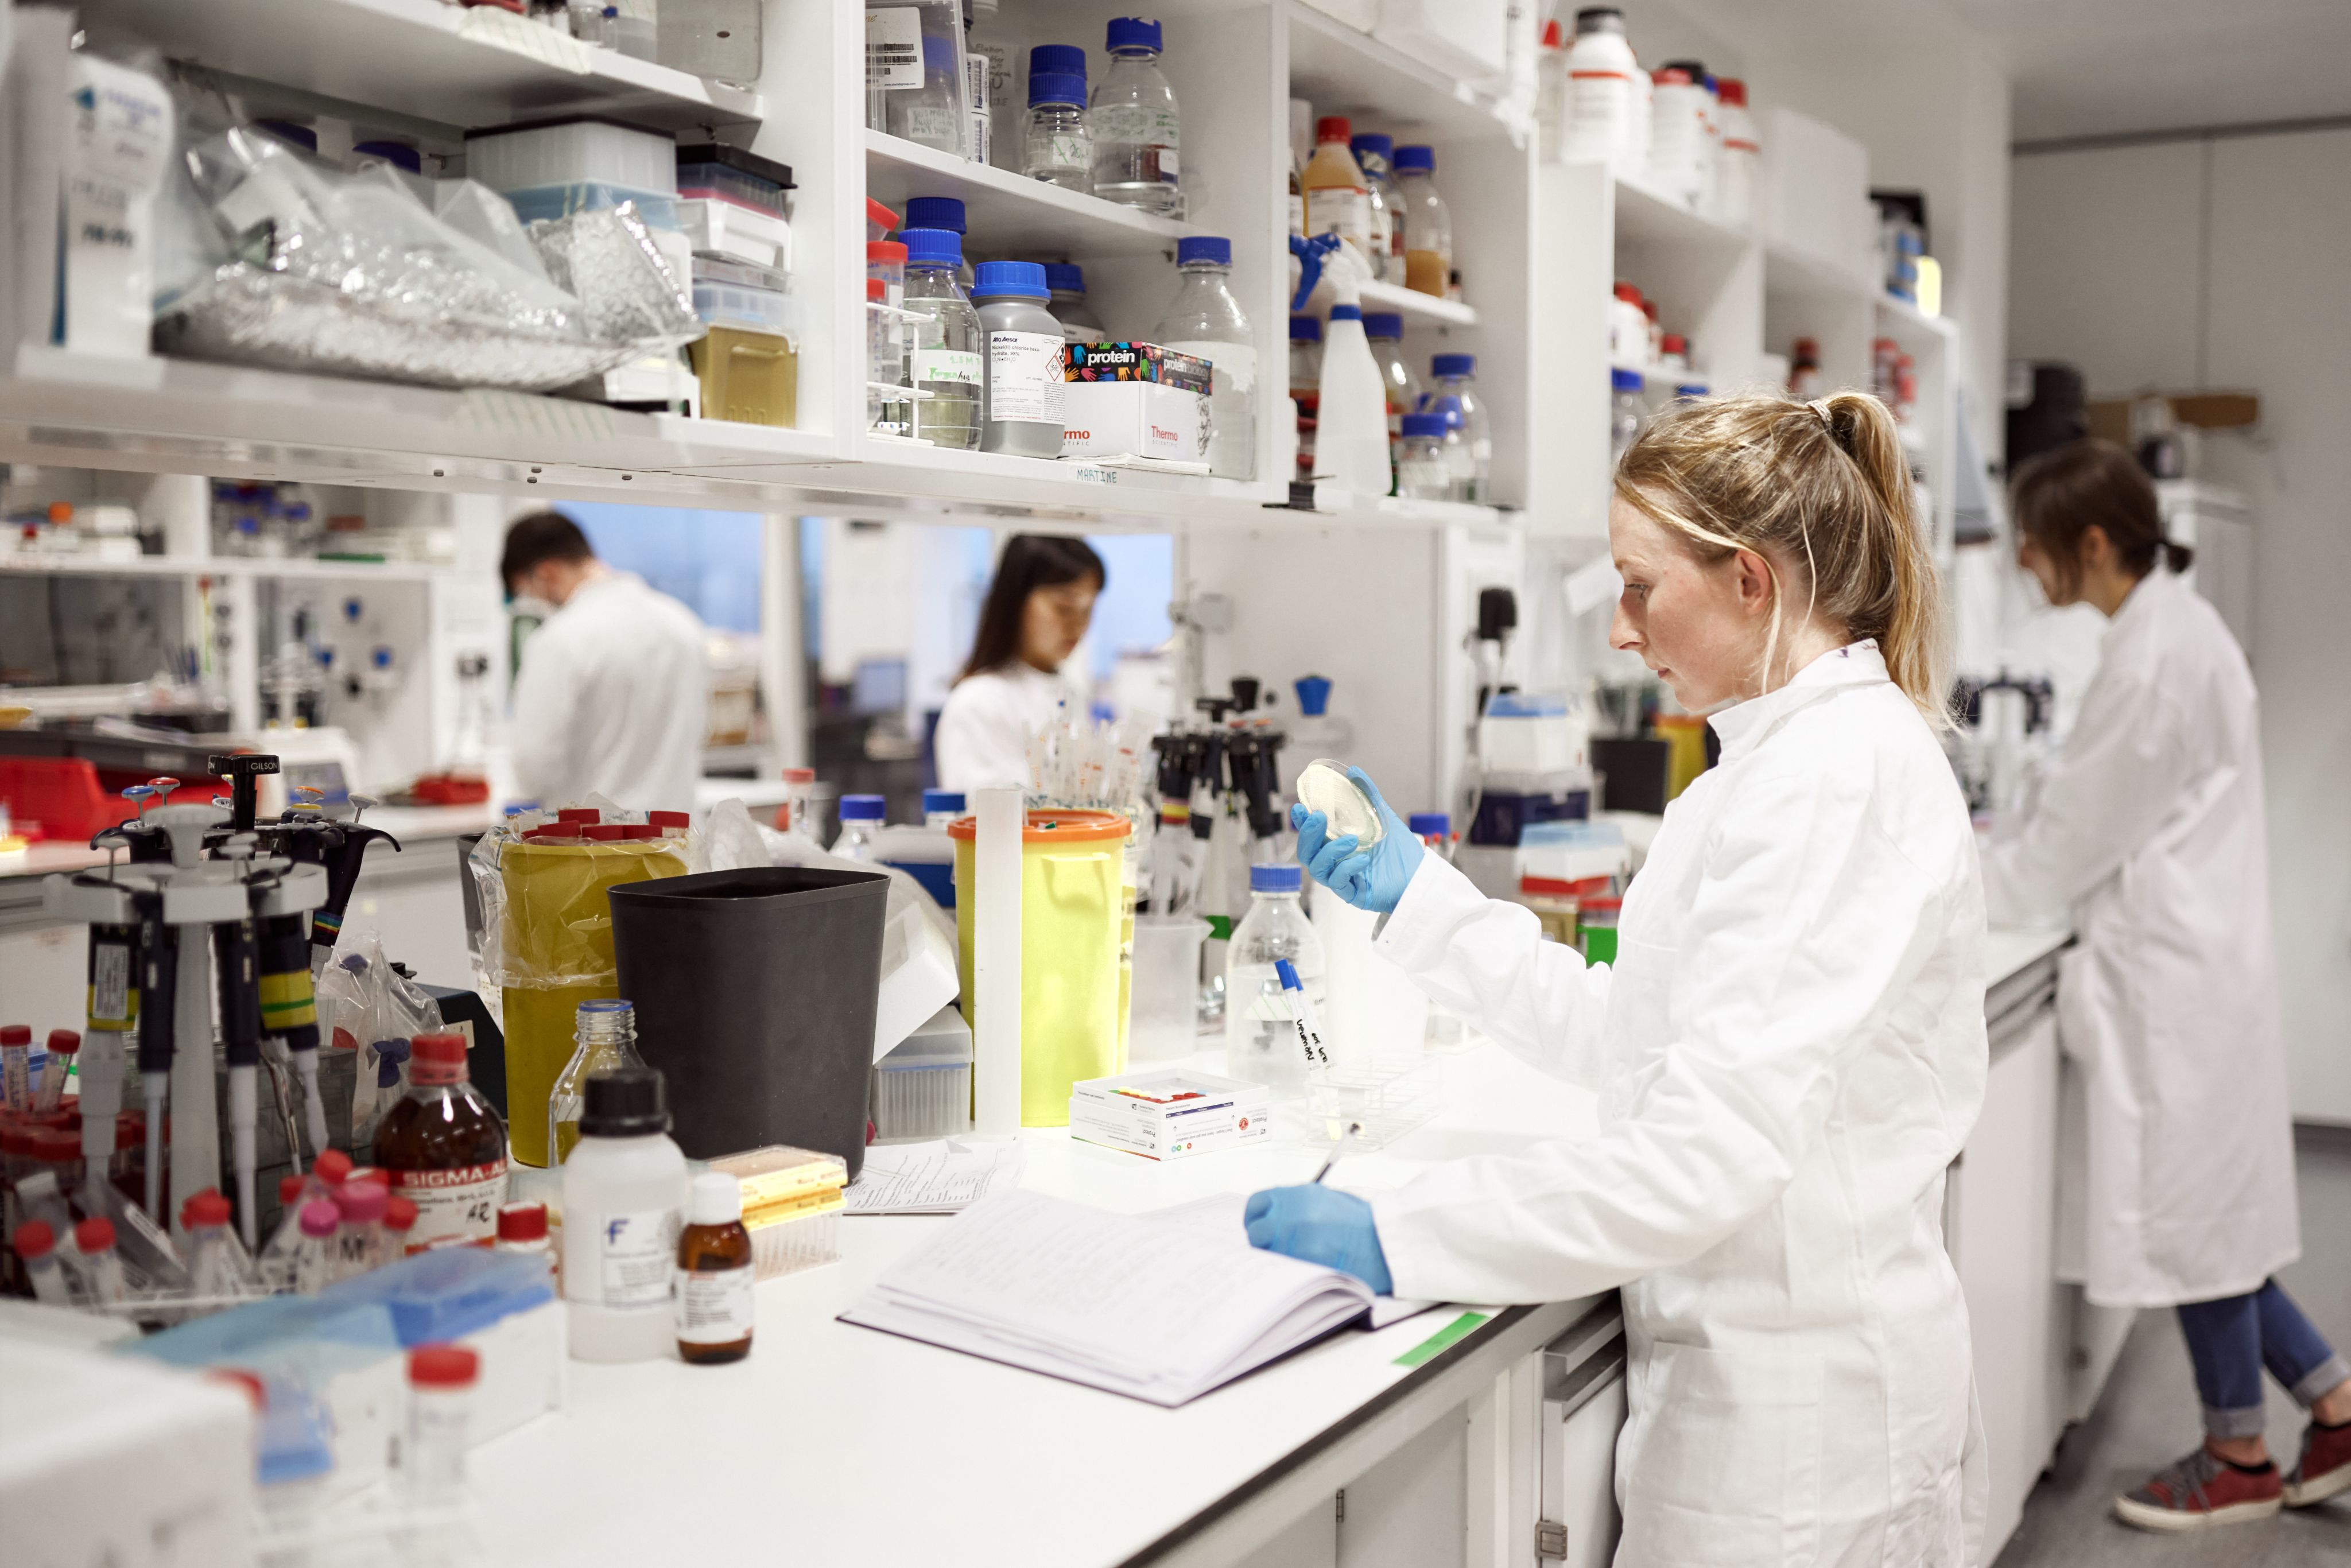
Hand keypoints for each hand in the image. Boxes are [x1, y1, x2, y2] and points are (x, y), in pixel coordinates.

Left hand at [1244, 1185, 1393, 1294]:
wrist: (1384, 1241)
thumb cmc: (1360, 1223)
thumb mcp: (1325, 1200)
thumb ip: (1296, 1206)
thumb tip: (1275, 1218)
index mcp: (1298, 1195)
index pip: (1257, 1204)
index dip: (1255, 1218)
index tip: (1258, 1227)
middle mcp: (1293, 1214)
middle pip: (1256, 1233)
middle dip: (1262, 1243)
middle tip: (1275, 1250)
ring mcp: (1296, 1239)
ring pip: (1267, 1255)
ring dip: (1276, 1260)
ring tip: (1293, 1262)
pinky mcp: (1304, 1261)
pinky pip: (1283, 1270)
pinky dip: (1287, 1273)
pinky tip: (1301, 1272)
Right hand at [1291, 766, 1422, 913]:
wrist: (1420, 875)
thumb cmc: (1399, 851)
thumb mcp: (1383, 817)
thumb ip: (1367, 795)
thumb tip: (1354, 772)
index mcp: (1337, 844)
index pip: (1312, 834)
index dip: (1301, 822)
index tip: (1299, 808)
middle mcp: (1335, 862)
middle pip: (1307, 853)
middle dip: (1308, 835)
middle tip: (1318, 817)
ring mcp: (1342, 879)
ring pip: (1318, 868)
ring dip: (1330, 851)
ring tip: (1351, 840)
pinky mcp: (1353, 894)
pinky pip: (1338, 883)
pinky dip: (1347, 869)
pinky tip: (1363, 859)